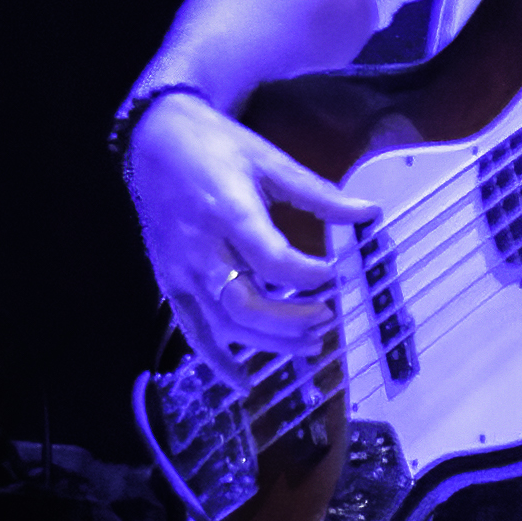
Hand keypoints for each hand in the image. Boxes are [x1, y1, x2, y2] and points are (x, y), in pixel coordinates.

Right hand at [127, 91, 376, 359]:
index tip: (336, 273)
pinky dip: (217, 359)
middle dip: (292, 320)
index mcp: (226, 212)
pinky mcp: (169, 281)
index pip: (272, 260)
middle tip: (328, 316)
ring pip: (224, 324)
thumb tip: (369, 212)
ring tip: (310, 343)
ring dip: (270, 342)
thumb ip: (318, 193)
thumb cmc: (214, 145)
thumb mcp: (268, 159)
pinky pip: (192, 329)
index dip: (309, 276)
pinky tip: (243, 382)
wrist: (152, 138)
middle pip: (246, 304)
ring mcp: (180, 269)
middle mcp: (200, 248)